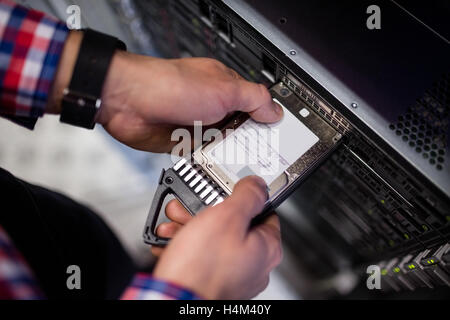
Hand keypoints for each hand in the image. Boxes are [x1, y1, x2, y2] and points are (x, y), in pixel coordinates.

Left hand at [98, 52, 282, 151]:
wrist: (128, 101)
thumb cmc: (169, 85)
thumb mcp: (224, 89)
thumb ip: (254, 99)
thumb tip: (275, 110)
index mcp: (227, 89)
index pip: (256, 107)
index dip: (268, 123)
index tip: (280, 141)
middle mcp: (214, 108)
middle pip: (241, 131)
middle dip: (251, 144)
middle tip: (265, 161)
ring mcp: (198, 127)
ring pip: (223, 147)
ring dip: (229, 156)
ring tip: (243, 169)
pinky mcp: (183, 144)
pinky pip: (203, 158)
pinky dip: (210, 164)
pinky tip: (218, 171)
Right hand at [152, 176, 282, 299]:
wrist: (172, 299)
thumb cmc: (202, 267)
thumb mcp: (227, 217)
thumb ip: (248, 196)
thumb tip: (259, 185)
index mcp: (266, 248)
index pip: (265, 211)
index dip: (244, 197)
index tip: (227, 190)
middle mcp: (254, 264)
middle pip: (234, 224)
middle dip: (207, 211)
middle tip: (191, 206)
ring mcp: (233, 275)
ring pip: (214, 239)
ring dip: (192, 226)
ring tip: (175, 224)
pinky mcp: (212, 281)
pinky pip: (202, 256)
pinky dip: (187, 245)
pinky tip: (172, 241)